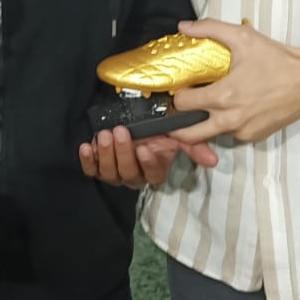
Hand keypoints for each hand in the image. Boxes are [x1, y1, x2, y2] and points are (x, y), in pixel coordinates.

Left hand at [79, 126, 217, 188]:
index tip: (146, 148)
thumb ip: (194, 145)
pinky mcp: (97, 168)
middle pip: (129, 173)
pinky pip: (92, 170)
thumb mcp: (175, 135)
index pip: (154, 174)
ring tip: (105, 135)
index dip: (150, 163)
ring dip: (106, 154)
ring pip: (110, 173)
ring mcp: (115, 174)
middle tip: (120, 131)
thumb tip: (213, 160)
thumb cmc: (155, 131)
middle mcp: (135, 176)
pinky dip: (87, 160)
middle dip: (123, 152)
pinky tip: (87, 146)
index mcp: (154, 171)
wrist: (130, 122)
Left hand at [169, 18, 299, 145]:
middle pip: (189, 134)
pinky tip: (233, 109)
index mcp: (224, 96)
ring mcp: (243, 131)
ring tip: (207, 107)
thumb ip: (210, 29)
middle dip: (179, 123)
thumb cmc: (278, 59)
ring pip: (211, 134)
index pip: (182, 104)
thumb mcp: (243, 37)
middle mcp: (231, 120)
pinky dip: (227, 125)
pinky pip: (232, 135)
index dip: (178, 94)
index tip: (183, 87)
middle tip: (181, 109)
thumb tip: (183, 27)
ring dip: (204, 124)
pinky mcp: (255, 137)